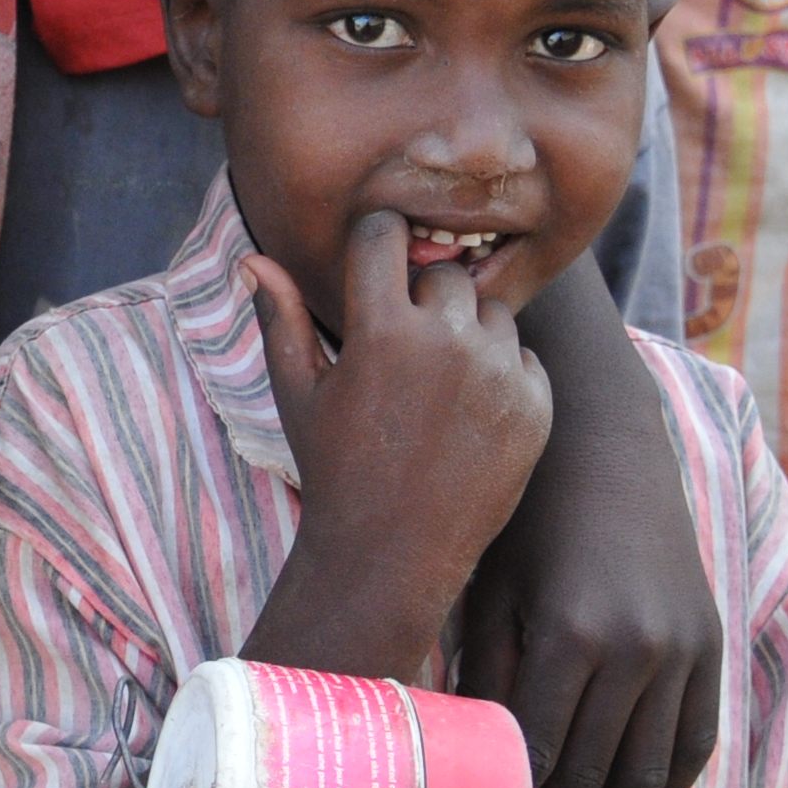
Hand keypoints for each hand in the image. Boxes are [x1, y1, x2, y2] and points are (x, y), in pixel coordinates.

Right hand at [248, 210, 552, 627]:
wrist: (391, 554)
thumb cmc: (334, 467)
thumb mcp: (299, 392)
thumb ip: (279, 318)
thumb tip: (253, 258)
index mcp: (380, 328)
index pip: (386, 233)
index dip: (376, 244)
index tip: (373, 266)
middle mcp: (446, 341)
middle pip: (446, 273)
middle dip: (423, 298)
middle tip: (402, 347)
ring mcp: (497, 374)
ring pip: (492, 311)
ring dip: (467, 332)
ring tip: (435, 383)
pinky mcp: (535, 407)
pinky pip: (524, 358)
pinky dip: (502, 374)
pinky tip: (466, 414)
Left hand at [466, 267, 723, 787]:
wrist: (606, 446)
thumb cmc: (526, 514)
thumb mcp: (490, 586)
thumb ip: (485, 671)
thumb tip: (467, 754)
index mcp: (571, 633)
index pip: (544, 753)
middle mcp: (637, 647)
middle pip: (596, 772)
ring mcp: (683, 647)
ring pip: (650, 769)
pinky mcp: (709, 641)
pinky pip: (697, 738)